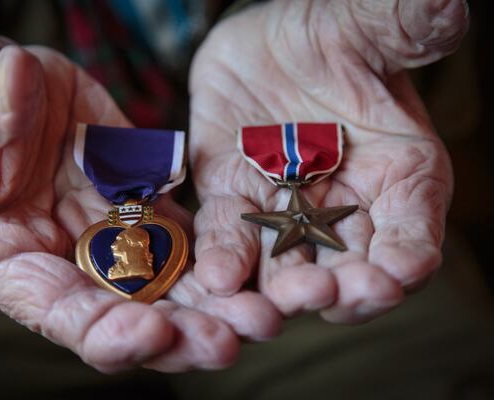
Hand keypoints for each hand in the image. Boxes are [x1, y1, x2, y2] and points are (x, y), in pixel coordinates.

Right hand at [0, 28, 280, 371]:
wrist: (8, 87)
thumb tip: (16, 89)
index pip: (52, 312)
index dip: (102, 330)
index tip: (151, 332)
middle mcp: (60, 266)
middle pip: (123, 317)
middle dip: (178, 335)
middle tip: (228, 341)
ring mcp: (108, 246)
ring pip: (167, 290)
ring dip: (214, 308)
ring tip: (263, 317)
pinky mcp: (145, 214)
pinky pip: (189, 243)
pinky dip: (223, 260)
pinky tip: (263, 271)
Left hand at [189, 0, 467, 322]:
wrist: (264, 42)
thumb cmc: (327, 34)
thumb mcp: (363, 27)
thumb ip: (402, 28)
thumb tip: (446, 9)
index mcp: (398, 175)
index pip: (413, 230)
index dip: (408, 257)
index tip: (397, 275)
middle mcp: (345, 206)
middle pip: (351, 267)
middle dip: (342, 289)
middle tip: (330, 295)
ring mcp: (286, 211)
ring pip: (287, 266)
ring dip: (278, 291)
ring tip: (267, 309)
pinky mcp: (233, 200)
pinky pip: (230, 236)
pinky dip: (225, 259)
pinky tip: (216, 278)